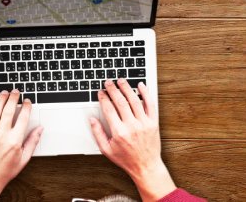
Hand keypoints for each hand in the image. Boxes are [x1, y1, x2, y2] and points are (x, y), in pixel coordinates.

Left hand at [0, 90, 42, 201]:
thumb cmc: (6, 171)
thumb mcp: (24, 158)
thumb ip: (32, 142)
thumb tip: (40, 129)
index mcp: (14, 141)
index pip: (22, 118)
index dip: (26, 107)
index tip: (27, 101)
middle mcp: (1, 136)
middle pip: (8, 111)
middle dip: (13, 98)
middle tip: (16, 91)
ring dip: (0, 99)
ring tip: (4, 93)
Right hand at [91, 79, 175, 201]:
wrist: (146, 166)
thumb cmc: (126, 159)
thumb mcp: (106, 150)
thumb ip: (98, 133)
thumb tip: (92, 119)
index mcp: (119, 132)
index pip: (109, 109)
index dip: (103, 98)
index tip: (101, 92)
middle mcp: (132, 126)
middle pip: (120, 102)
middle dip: (113, 89)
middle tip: (109, 82)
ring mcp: (144, 123)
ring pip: (134, 100)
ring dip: (127, 88)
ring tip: (121, 81)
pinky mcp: (153, 123)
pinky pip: (150, 104)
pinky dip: (146, 93)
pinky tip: (141, 86)